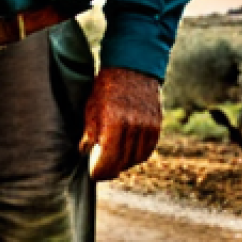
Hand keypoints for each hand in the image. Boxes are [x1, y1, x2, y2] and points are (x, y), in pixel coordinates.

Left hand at [79, 67, 161, 181]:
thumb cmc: (106, 87)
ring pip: (136, 158)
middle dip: (110, 169)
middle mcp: (133, 126)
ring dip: (124, 163)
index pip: (109, 160)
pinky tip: (128, 153)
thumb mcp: (91, 107)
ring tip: (114, 160)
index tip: (94, 175)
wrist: (132, 67)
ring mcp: (147, 126)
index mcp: (113, 121)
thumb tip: (85, 152)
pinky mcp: (157, 125)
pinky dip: (137, 155)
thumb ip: (90, 132)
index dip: (101, 172)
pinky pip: (148, 150)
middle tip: (102, 170)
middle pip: (123, 162)